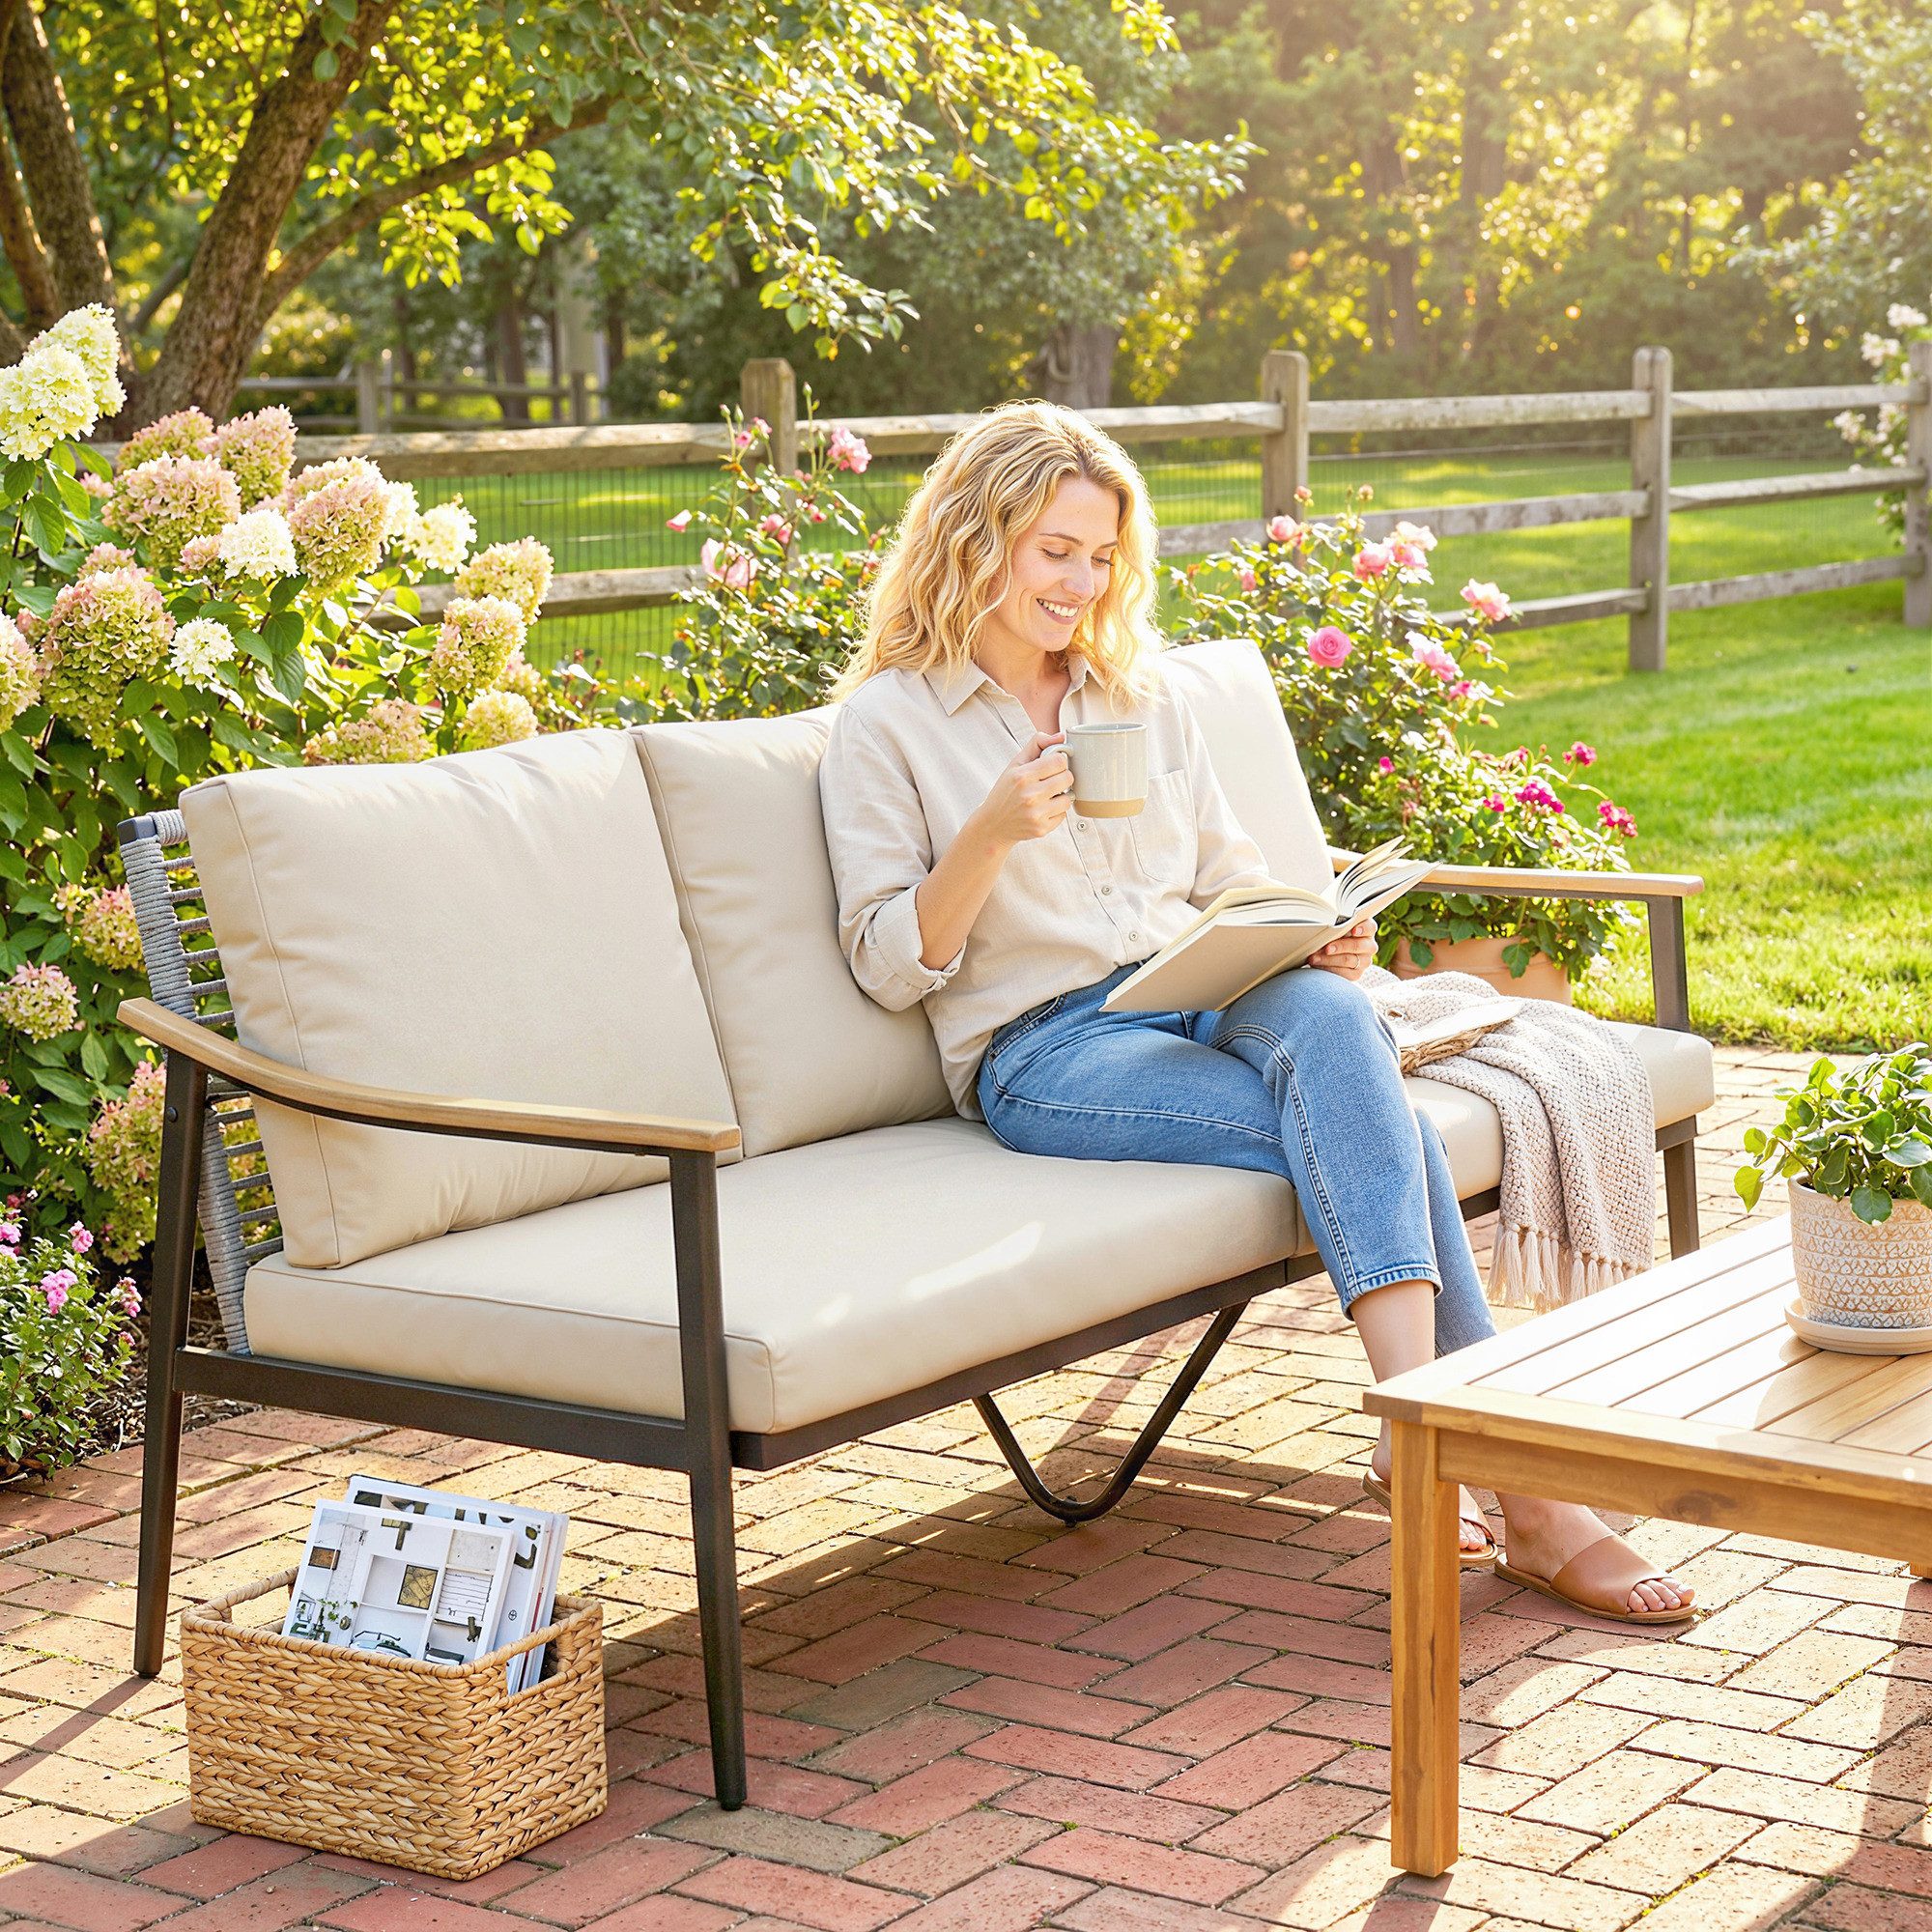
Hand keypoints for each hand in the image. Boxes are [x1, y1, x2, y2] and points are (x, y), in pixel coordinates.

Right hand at [971, 731, 1072, 849]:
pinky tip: (1043, 809)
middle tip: (1051, 780)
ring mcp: (1036, 814)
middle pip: (1067, 778)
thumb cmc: (1005, 791)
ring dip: (1062, 795)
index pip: (1059, 761)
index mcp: (1022, 776)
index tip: (1053, 765)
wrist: (993, 824)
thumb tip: (1061, 736)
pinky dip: (1057, 811)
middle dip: (1062, 777)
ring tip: (1048, 795)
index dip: (1059, 761)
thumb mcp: (1015, 764)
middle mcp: (1030, 795)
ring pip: (1069, 798)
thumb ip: (1037, 744)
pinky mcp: (1042, 829)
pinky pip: (1064, 815)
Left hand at [1310, 918, 1375, 981]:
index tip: (1353, 931)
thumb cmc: (1335, 936)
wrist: (1332, 955)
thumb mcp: (1337, 929)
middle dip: (1340, 946)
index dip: (1363, 928)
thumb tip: (1323, 926)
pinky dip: (1329, 968)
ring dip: (1329, 959)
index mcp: (1367, 930)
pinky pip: (1343, 973)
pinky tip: (1318, 965)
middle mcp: (1369, 946)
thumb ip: (1336, 926)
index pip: (1370, 927)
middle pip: (1357, 945)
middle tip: (1326, 948)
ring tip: (1314, 958)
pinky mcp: (1357, 974)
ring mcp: (1364, 961)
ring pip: (1348, 960)